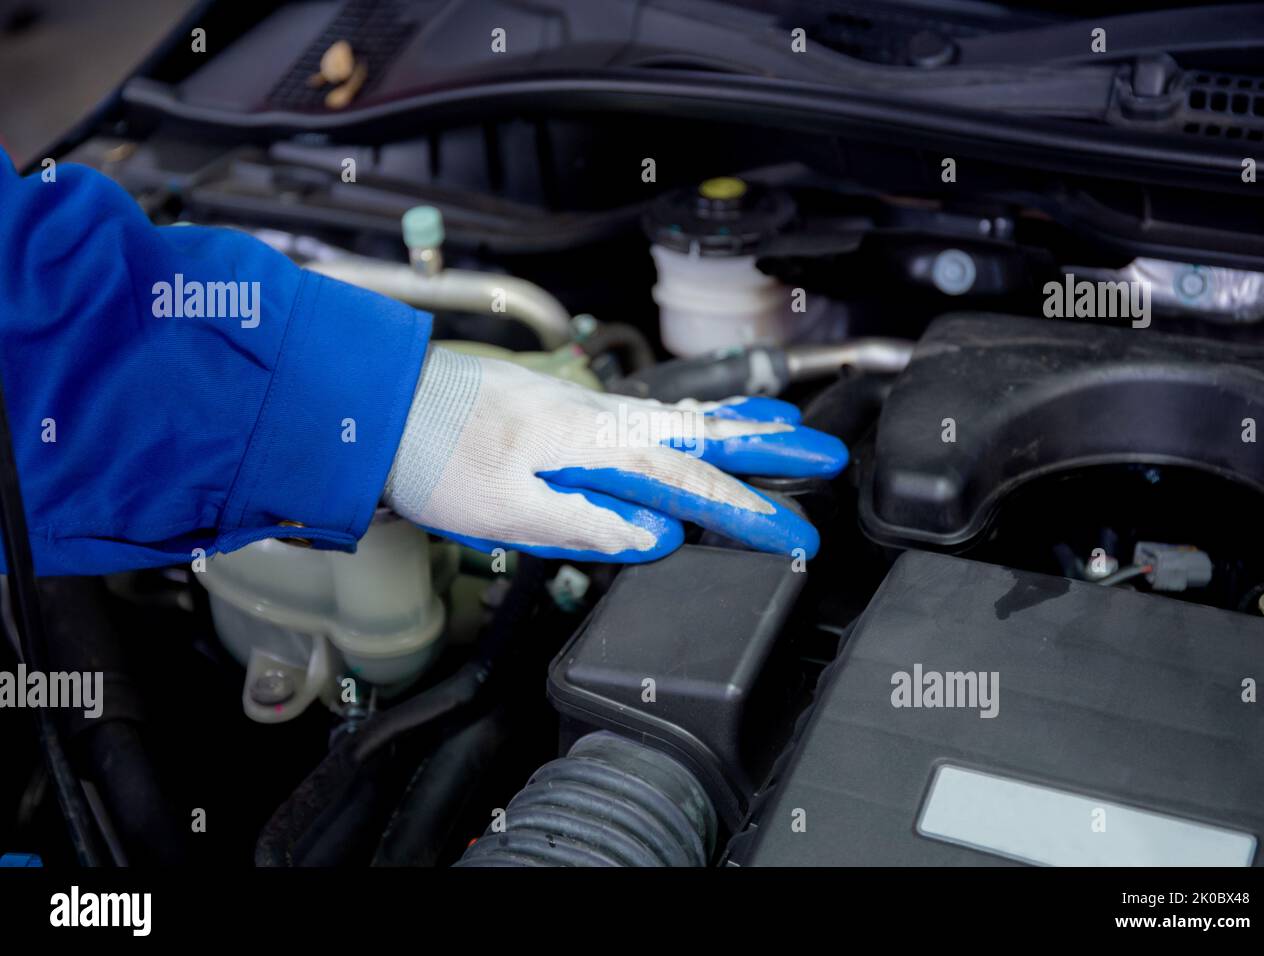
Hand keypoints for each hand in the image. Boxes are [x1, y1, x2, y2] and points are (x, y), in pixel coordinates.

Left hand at [383, 347, 847, 561]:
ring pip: (676, 416)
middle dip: (767, 448)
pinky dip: (687, 417)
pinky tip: (693, 424)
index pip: (689, 484)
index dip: (748, 513)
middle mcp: (599, 418)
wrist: (377, 403)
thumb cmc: (430, 456)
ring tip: (780, 426)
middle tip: (825, 452)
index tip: (797, 534)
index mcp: (592, 446)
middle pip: (701, 434)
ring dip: (734, 425)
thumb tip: (657, 538)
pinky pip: (645, 413)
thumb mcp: (504, 509)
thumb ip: (586, 523)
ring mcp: (583, 408)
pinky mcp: (565, 410)